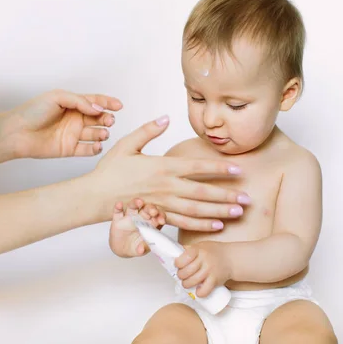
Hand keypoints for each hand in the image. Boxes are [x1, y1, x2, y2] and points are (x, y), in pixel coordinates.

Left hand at [6, 89, 122, 157]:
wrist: (17, 132)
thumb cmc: (33, 111)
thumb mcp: (58, 97)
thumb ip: (80, 101)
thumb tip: (99, 109)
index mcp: (73, 104)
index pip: (95, 102)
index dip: (108, 103)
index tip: (119, 106)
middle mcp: (75, 119)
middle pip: (99, 118)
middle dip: (107, 119)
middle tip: (109, 121)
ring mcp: (73, 134)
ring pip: (96, 134)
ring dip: (103, 133)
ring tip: (102, 133)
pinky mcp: (70, 149)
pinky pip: (88, 149)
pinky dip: (96, 148)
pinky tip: (97, 145)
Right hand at [89, 115, 250, 230]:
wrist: (95, 196)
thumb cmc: (110, 170)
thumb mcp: (127, 143)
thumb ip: (148, 130)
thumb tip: (166, 118)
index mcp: (162, 167)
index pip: (197, 167)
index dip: (220, 168)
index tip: (238, 169)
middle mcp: (167, 187)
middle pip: (203, 192)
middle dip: (227, 195)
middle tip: (247, 198)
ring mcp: (163, 204)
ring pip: (197, 210)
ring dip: (219, 212)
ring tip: (238, 213)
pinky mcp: (158, 217)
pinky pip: (183, 223)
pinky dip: (201, 226)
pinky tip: (216, 225)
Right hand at [109, 198, 165, 257]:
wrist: (121, 249)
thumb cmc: (135, 247)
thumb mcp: (140, 250)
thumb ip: (142, 248)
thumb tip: (142, 250)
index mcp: (150, 224)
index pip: (157, 217)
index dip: (160, 217)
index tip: (161, 220)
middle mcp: (141, 218)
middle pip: (147, 209)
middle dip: (151, 209)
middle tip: (153, 211)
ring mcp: (129, 217)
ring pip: (133, 206)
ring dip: (136, 203)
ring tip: (139, 202)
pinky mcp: (118, 219)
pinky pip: (118, 211)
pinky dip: (118, 207)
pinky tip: (119, 205)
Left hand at [174, 241, 231, 296]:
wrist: (231, 258)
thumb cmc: (213, 252)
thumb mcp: (201, 245)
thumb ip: (189, 249)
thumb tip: (173, 253)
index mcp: (198, 249)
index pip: (183, 257)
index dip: (178, 263)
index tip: (178, 265)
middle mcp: (204, 259)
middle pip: (186, 272)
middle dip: (180, 276)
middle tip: (182, 276)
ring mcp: (210, 270)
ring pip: (192, 282)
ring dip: (186, 285)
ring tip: (187, 283)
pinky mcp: (215, 280)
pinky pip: (204, 290)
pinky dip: (199, 293)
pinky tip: (198, 291)